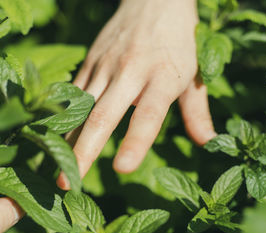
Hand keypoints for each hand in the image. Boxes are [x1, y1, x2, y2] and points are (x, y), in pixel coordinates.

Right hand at [58, 0, 215, 188]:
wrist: (154, 0)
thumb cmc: (179, 41)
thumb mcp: (195, 74)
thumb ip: (198, 111)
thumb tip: (209, 144)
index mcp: (162, 76)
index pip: (148, 114)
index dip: (136, 141)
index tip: (122, 169)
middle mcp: (130, 71)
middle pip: (102, 115)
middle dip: (84, 151)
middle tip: (68, 182)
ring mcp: (105, 65)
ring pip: (80, 107)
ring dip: (66, 139)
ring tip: (56, 168)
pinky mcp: (90, 60)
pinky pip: (73, 92)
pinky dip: (64, 117)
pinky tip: (56, 139)